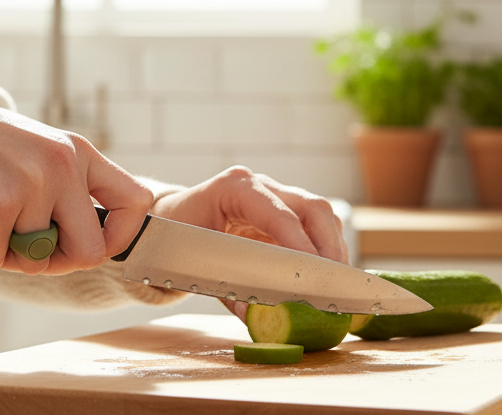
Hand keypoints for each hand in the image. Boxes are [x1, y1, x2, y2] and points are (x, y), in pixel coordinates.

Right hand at [0, 80, 151, 275]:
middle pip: (90, 251)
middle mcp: (62, 166)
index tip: (94, 244)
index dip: (120, 236)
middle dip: (57, 262)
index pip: (135, 201)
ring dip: (4, 252)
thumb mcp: (36, 151)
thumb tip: (89, 247)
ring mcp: (31, 185)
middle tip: (26, 248)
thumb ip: (65, 188)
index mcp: (77, 152)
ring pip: (35, 260)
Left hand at [151, 166, 346, 319]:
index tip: (316, 275)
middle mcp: (260, 186)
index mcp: (234, 188)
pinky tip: (323, 280)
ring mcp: (275, 196)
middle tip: (334, 285)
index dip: (301, 245)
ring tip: (334, 287)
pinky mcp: (284, 213)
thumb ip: (227, 289)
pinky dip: (324, 254)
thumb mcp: (196, 262)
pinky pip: (316, 229)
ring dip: (332, 252)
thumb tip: (256, 316)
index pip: (278, 213)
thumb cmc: (176, 238)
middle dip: (328, 247)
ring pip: (321, 216)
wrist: (167, 223)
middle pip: (312, 207)